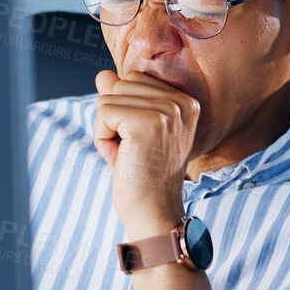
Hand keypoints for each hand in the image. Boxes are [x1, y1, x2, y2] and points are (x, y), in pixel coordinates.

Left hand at [94, 69, 197, 235]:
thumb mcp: (133, 133)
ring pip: (109, 98)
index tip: (142, 143)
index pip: (135, 80)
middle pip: (121, 85)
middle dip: (114, 119)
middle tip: (134, 152)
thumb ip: (122, 100)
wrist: (154, 214)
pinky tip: (122, 158)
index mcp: (187, 102)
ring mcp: (167, 111)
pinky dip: (102, 138)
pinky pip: (103, 112)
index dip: (126, 112)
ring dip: (107, 130)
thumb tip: (103, 74)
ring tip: (129, 156)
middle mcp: (182, 102)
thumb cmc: (144, 178)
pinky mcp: (147, 123)